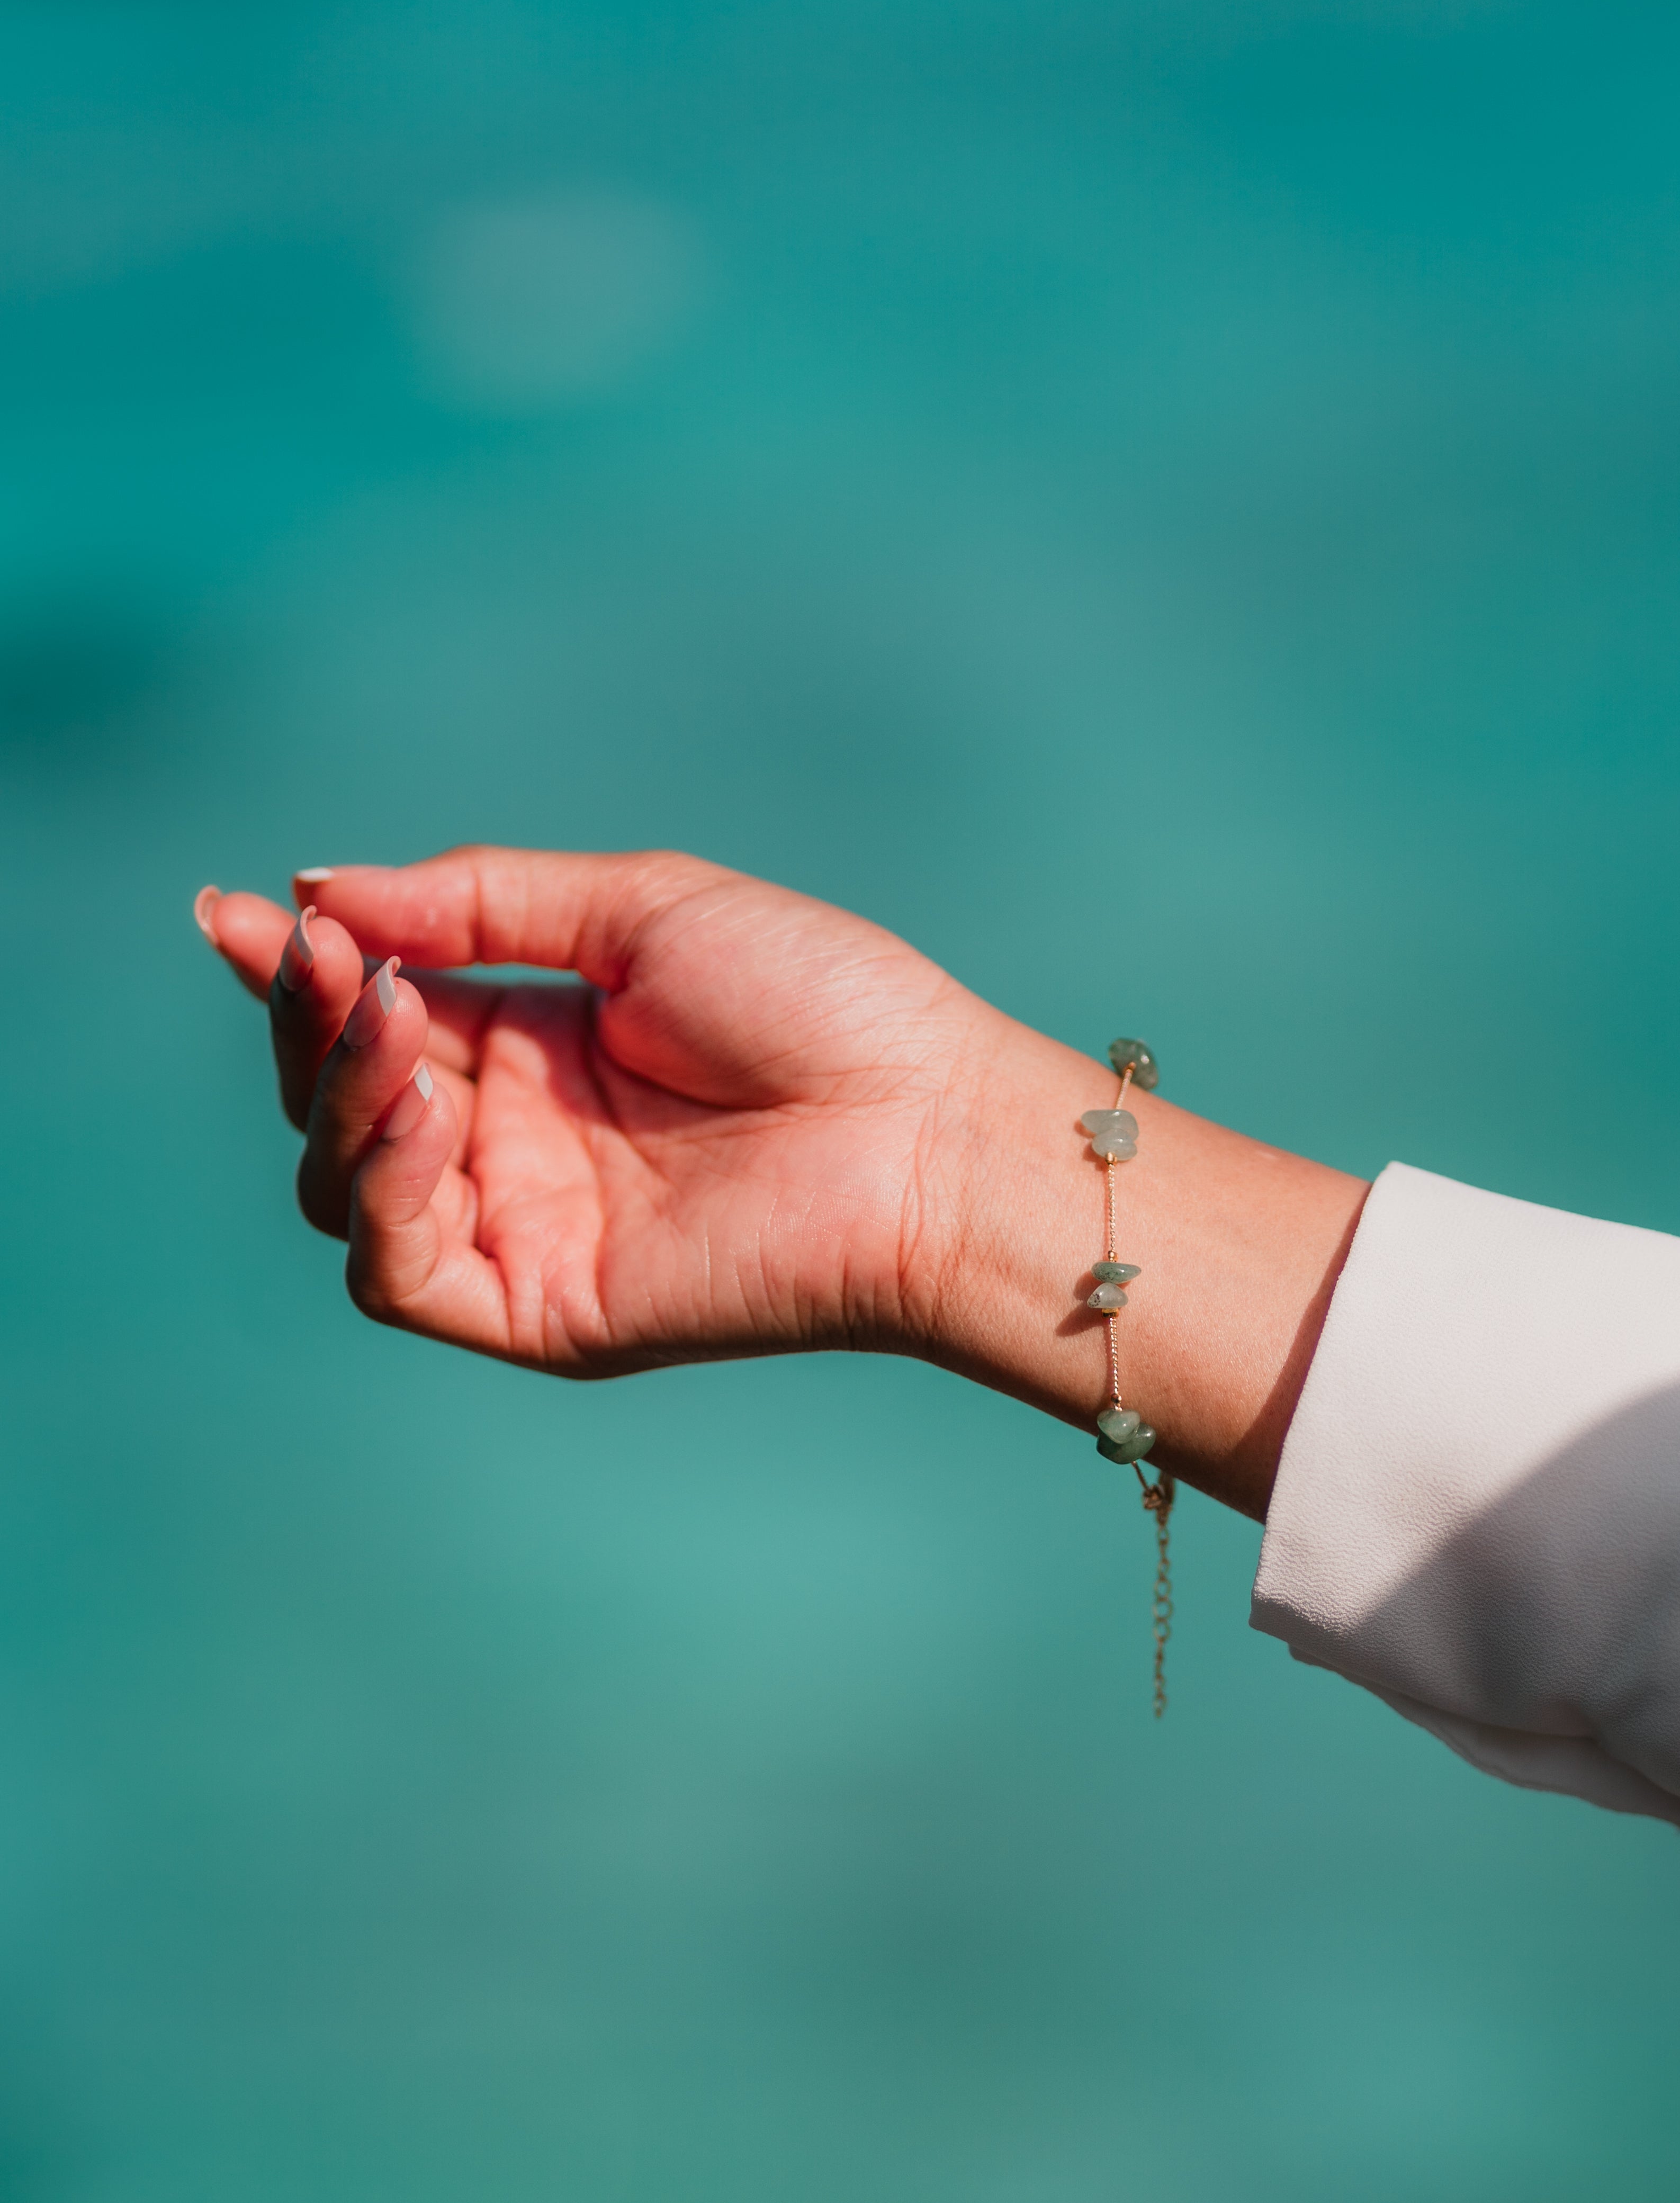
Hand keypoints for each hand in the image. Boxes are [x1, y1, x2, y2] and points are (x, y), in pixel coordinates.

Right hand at [196, 847, 988, 1373]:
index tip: (234, 913)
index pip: (376, 1012)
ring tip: (390, 1019)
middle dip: (313, 1021)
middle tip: (328, 958)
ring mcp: (524, 1228)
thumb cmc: (820, 1004)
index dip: (299, 968)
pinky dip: (384, 1191)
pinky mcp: (540, 1310)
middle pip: (342, 1098)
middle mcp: (516, 1142)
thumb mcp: (638, 911)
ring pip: (348, 1187)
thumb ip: (477, 902)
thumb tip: (317, 892)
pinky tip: (428, 1113)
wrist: (922, 1127)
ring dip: (341, 1095)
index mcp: (537, 1046)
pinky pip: (401, 1270)